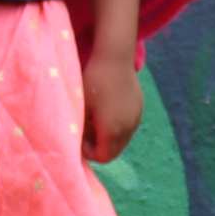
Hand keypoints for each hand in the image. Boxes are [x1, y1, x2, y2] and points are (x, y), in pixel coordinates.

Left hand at [82, 45, 144, 163]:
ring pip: (122, 139)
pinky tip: (107, 109)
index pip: (103, 157)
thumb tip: (75, 143)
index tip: (79, 138)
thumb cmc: (93, 82)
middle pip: (114, 152)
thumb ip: (80, 129)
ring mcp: (136, 118)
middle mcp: (128, 128)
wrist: (115, 58)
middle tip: (86, 131)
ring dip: (109, 137)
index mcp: (112, 131)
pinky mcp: (139, 108)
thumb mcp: (81, 106)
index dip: (89, 153)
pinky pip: (128, 126)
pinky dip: (118, 126)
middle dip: (99, 146)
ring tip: (96, 119)